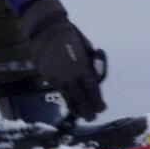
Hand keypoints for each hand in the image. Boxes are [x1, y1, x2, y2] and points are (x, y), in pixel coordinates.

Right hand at [17, 0, 106, 119]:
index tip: (102, 109)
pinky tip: (71, 102)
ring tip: (81, 113)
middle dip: (87, 109)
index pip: (92, 90)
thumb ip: (90, 65)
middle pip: (80, 98)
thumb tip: (93, 76)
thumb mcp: (87, 49)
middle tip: (92, 116)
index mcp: (82, 68)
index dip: (97, 101)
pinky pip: (60, 91)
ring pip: (68, 98)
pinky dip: (66, 98)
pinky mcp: (48, 78)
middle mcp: (70, 77)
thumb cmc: (72, 37)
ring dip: (76, 107)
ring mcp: (57, 79)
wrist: (48, 31)